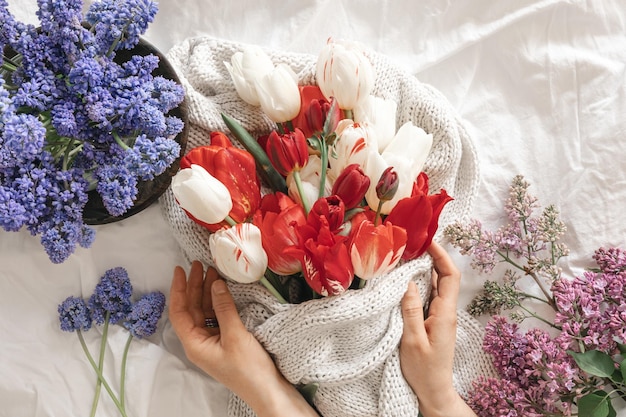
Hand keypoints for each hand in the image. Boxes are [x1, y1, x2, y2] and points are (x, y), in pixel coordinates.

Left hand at [169, 261, 317, 416]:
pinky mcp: (226, 341)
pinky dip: (218, 302)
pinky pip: (216, 316)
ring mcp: (212, 342)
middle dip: (194, 286)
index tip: (181, 269)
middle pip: (191, 309)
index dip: (179, 289)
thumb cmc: (249, 369)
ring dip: (207, 292)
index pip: (179, 312)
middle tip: (199, 264)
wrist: (267, 390)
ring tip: (212, 271)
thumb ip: (223, 307)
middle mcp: (199, 342)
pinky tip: (222, 289)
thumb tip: (215, 283)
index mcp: (194, 344)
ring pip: (204, 311)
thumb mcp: (235, 335)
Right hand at [399, 242, 476, 416]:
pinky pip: (428, 296)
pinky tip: (405, 280)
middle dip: (431, 257)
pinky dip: (419, 284)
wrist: (434, 392)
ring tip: (406, 256)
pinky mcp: (432, 321)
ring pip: (435, 286)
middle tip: (411, 244)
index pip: (450, 276)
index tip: (427, 240)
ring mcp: (440, 316)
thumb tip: (408, 281)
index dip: (441, 255)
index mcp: (445, 313)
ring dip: (423, 270)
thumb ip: (410, 310)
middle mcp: (446, 311)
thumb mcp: (412, 340)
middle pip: (444, 277)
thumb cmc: (424, 370)